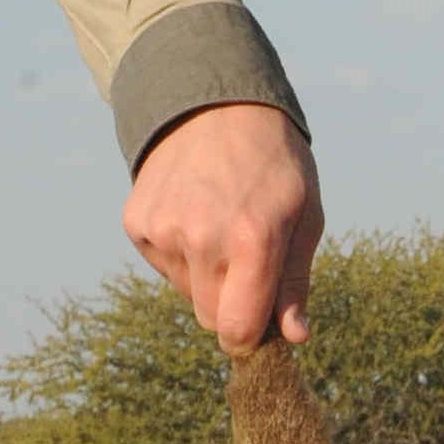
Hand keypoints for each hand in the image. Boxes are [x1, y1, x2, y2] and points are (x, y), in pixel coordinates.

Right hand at [122, 101, 323, 351]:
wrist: (216, 104)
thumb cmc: (274, 165)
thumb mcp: (306, 216)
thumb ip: (296, 281)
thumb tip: (293, 337)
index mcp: (253, 240)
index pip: (237, 330)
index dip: (250, 338)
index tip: (258, 330)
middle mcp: (202, 238)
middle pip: (211, 318)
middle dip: (232, 304)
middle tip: (247, 263)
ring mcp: (163, 229)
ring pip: (188, 293)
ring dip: (207, 276)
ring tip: (221, 226)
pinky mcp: (137, 222)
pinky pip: (163, 266)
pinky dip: (180, 253)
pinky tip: (195, 214)